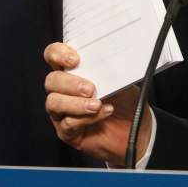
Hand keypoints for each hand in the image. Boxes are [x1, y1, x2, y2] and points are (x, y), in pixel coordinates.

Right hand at [43, 43, 145, 164]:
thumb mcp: (120, 79)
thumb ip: (107, 68)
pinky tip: (104, 113)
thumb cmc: (125, 103)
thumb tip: (107, 58)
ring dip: (76, 103)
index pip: (53, 56)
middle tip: (90, 88)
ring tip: (97, 104)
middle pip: (51, 80)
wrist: (135, 130)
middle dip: (70, 83)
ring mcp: (62, 112)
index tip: (74, 59)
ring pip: (54, 102)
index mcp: (73, 72)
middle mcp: (63, 91)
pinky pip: (68, 123)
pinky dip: (87, 118)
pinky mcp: (67, 132)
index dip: (58, 54)